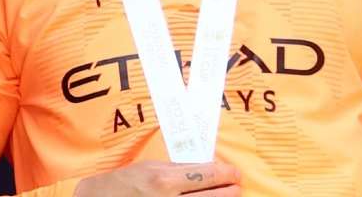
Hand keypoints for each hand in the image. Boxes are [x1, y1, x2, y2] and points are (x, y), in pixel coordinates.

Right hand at [74, 160, 241, 194]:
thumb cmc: (126, 182)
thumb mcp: (150, 168)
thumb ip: (178, 169)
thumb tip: (208, 168)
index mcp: (164, 180)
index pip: (208, 175)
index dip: (227, 174)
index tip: (234, 173)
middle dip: (231, 190)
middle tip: (236, 186)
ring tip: (228, 196)